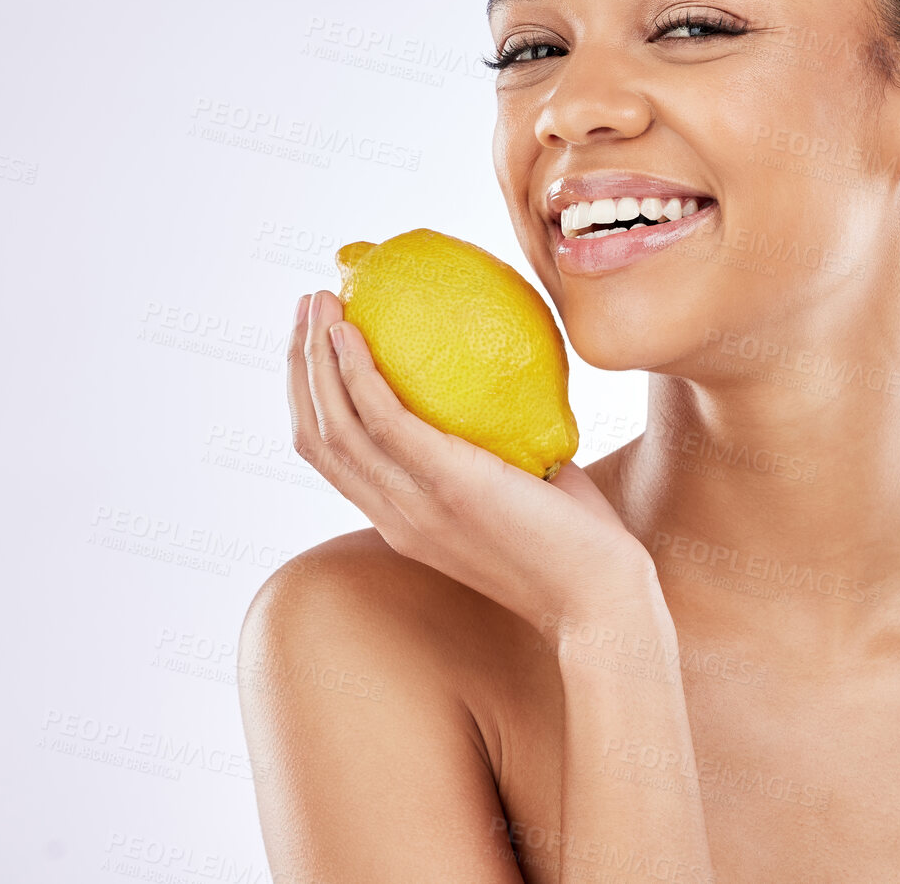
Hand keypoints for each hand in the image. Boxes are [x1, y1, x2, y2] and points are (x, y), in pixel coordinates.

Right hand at [286, 290, 656, 629]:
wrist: (599, 598)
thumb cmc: (574, 540)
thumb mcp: (516, 485)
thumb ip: (497, 443)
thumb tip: (505, 377)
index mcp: (402, 519)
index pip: (330, 454)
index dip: (311, 394)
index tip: (316, 338)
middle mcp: (394, 516)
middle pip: (316, 435)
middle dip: (300, 364)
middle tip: (307, 305)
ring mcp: (415, 504)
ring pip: (333, 426)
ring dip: (316, 357)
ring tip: (319, 301)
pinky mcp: (448, 485)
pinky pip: (383, 421)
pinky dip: (357, 374)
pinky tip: (352, 333)